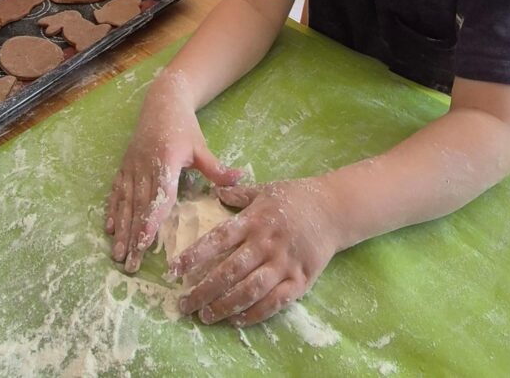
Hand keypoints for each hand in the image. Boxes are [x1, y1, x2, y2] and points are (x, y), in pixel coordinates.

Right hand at [106, 79, 242, 272]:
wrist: (162, 101)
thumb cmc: (184, 126)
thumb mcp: (201, 146)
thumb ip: (216, 167)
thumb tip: (240, 180)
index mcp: (165, 161)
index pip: (158, 196)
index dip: (150, 220)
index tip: (144, 243)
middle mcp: (144, 166)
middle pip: (138, 206)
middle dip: (133, 236)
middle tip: (129, 263)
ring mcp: (132, 166)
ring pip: (125, 203)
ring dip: (120, 229)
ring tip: (117, 253)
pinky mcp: (125, 166)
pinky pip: (117, 191)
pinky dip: (112, 210)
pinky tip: (108, 228)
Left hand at [173, 176, 341, 326]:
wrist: (334, 210)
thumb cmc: (296, 198)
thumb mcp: (265, 190)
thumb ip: (238, 194)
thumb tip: (214, 190)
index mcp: (254, 219)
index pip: (218, 239)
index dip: (195, 255)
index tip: (175, 269)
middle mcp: (266, 242)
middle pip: (230, 270)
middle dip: (204, 290)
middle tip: (184, 304)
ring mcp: (284, 263)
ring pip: (250, 290)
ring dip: (225, 305)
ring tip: (206, 315)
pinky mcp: (301, 280)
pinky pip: (275, 302)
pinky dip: (255, 313)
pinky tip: (237, 320)